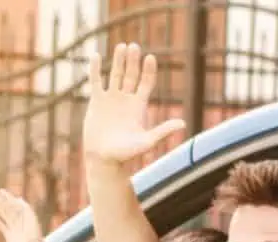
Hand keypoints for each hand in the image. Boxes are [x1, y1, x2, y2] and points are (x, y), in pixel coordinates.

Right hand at [0, 189, 43, 241]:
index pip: (15, 203)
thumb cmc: (32, 233)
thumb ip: (24, 207)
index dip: (8, 197)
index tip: (1, 191)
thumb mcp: (30, 217)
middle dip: (1, 202)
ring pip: (5, 217)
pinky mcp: (9, 236)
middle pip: (9, 209)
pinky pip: (3, 228)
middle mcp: (19, 221)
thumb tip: (18, 198)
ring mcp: (14, 228)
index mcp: (25, 215)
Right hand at [81, 43, 185, 166]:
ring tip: (121, 46)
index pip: (146, 83)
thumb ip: (163, 131)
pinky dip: (95, 70)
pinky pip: (96, 82)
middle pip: (132, 75)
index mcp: (139, 106)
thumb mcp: (146, 142)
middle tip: (134, 46)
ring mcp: (111, 99)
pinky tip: (96, 56)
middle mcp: (126, 100)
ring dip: (118, 61)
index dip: (149, 70)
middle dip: (133, 61)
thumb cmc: (126, 154)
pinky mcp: (96, 102)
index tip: (150, 58)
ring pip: (115, 75)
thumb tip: (183, 124)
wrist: (104, 160)